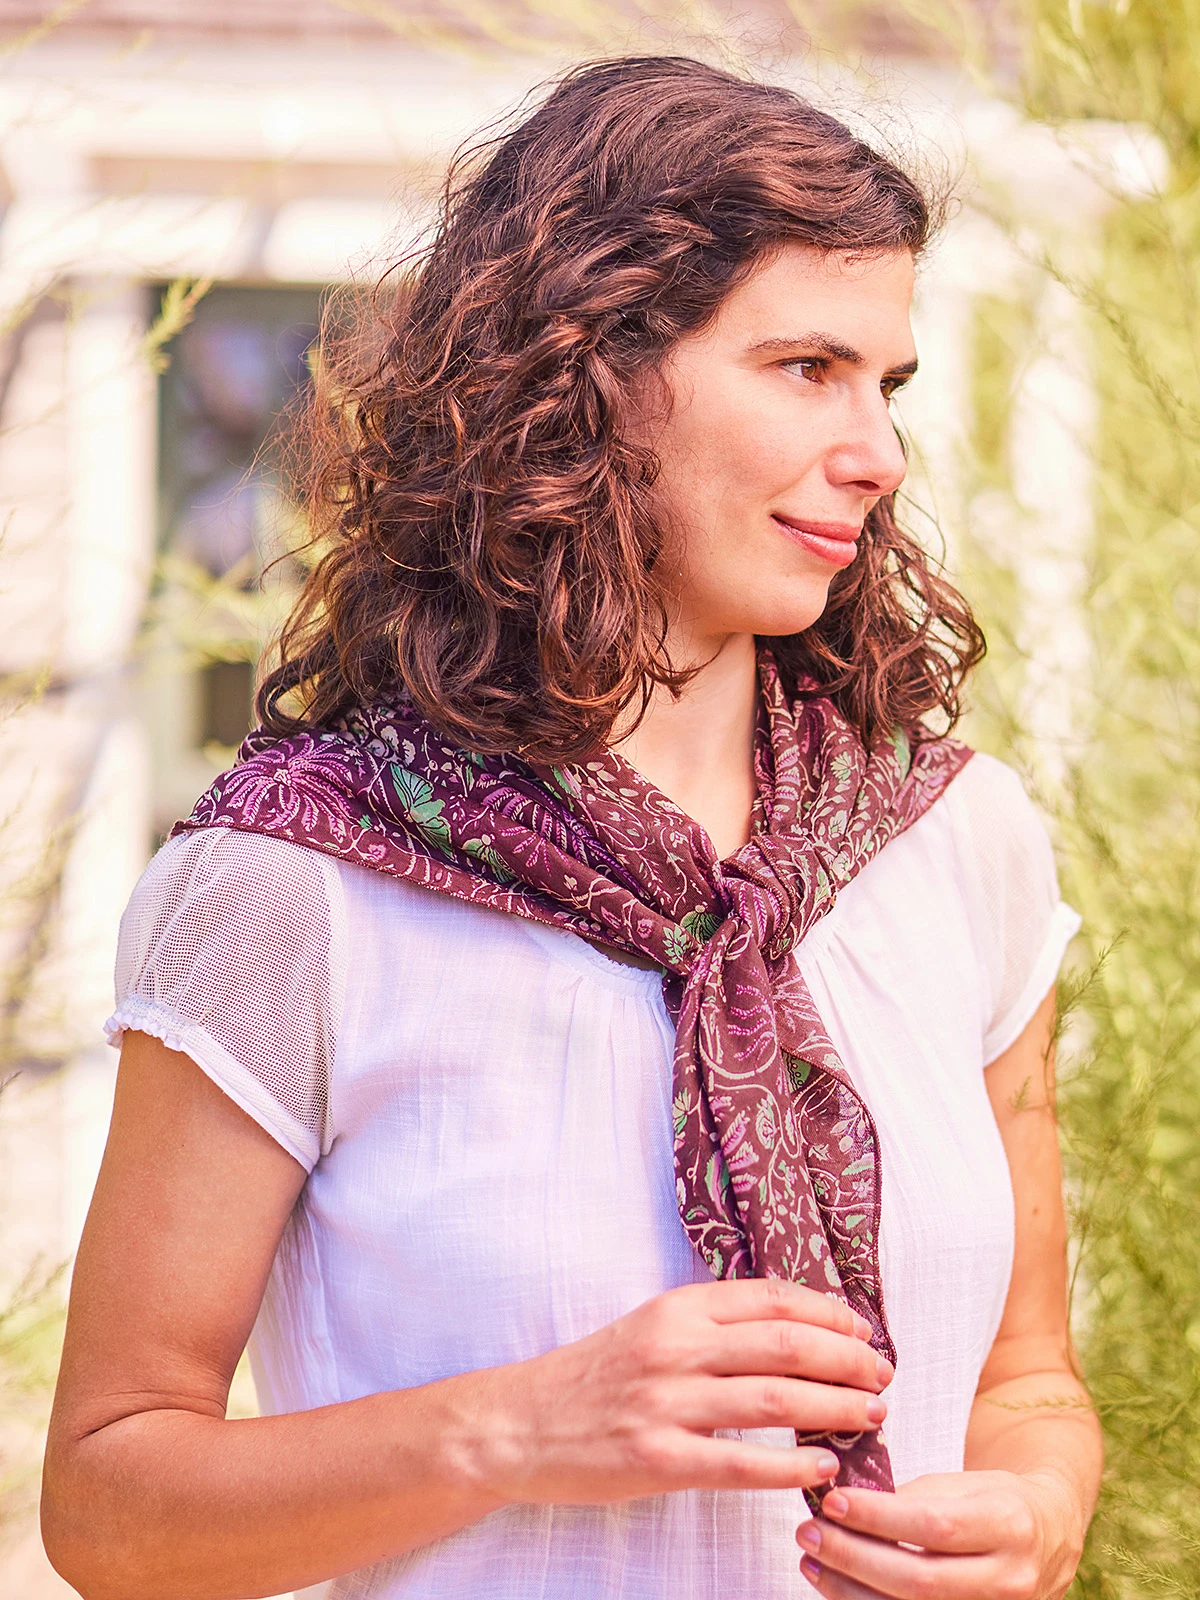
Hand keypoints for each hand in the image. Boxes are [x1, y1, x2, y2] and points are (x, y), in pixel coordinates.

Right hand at [460, 1280, 891, 1505]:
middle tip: (884, 1377)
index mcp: (678, 1308)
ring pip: (776, 1400)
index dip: (830, 1314)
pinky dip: (791, 1467)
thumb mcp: (651, 1328)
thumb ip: (710, 1326)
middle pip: (787, 1345)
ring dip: (835, 1409)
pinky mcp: (657, 1459)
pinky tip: (823, 1470)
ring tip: (872, 1418)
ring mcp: (666, 1403)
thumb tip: (792, 1332)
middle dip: (849, 1361)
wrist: (520, 1423)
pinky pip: (741, 1464)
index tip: (864, 1332)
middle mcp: (676, 1346)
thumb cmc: (593, 1377)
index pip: (773, 1298)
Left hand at [795, 1469, 1086, 1599]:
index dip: (879, 1518)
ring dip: (851, 1590)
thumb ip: (912, 1498)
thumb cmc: (996, 1502)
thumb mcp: (964, 1485)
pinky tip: (838, 1587)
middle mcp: (1007, 1578)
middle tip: (809, 1532)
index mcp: (1007, 1525)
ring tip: (812, 1561)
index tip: (833, 1501)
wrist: (1049, 1537)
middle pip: (919, 1580)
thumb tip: (847, 1503)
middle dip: (854, 1557)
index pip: (934, 1526)